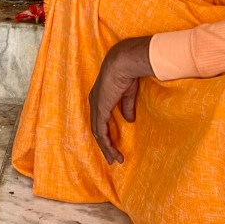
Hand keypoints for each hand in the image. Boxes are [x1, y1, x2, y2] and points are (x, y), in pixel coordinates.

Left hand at [88, 36, 152, 163]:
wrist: (122, 63)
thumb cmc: (126, 74)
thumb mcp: (127, 94)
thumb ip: (126, 107)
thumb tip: (129, 120)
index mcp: (99, 97)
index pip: (100, 119)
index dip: (106, 133)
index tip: (113, 145)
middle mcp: (94, 103)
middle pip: (97, 129)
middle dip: (104, 145)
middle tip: (112, 159)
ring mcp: (96, 107)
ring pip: (98, 133)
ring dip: (107, 148)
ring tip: (115, 160)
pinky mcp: (100, 110)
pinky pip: (101, 132)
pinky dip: (106, 144)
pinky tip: (113, 152)